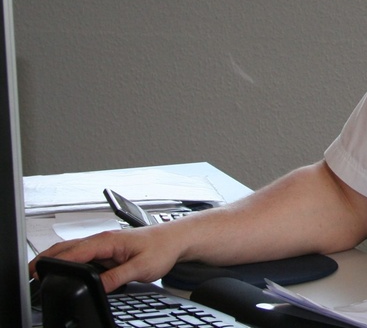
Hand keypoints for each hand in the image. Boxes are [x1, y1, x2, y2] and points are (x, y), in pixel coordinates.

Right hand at [31, 222, 186, 292]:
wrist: (177, 240)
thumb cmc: (163, 247)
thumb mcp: (141, 268)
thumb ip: (117, 277)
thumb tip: (97, 287)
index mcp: (108, 240)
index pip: (75, 251)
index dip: (55, 262)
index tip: (39, 271)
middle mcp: (103, 240)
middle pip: (67, 248)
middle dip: (47, 258)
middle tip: (30, 272)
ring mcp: (104, 246)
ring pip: (74, 252)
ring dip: (57, 260)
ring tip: (41, 273)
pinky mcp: (107, 252)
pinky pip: (83, 257)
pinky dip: (70, 262)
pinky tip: (65, 271)